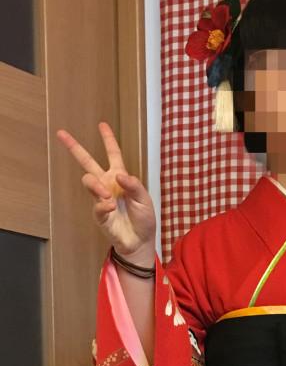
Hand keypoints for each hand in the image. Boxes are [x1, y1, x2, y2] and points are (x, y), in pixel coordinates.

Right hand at [56, 120, 156, 257]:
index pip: (113, 154)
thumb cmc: (143, 218)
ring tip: (108, 197)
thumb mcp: (144, 199)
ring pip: (88, 181)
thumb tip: (119, 175)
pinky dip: (103, 205)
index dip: (108, 140)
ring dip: (95, 186)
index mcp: (120, 177)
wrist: (140, 241)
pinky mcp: (99, 214)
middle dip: (74, 147)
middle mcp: (107, 184)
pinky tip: (111, 208)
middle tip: (61, 133)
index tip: (101, 124)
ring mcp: (101, 198)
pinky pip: (96, 205)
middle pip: (87, 162)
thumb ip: (134, 185)